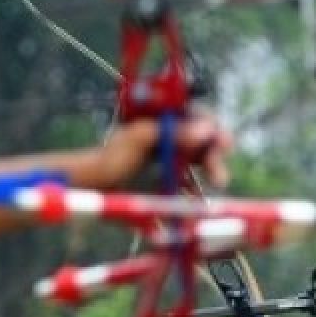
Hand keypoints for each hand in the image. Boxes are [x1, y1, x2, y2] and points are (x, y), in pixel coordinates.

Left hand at [94, 109, 232, 188]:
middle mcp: (168, 135)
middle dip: (213, 154)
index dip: (212, 128)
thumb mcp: (140, 139)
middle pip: (201, 139)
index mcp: (162, 118)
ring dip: (209, 171)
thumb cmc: (110, 157)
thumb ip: (172, 132)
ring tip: (217, 183)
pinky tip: (198, 201)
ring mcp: (168, 157)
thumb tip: (206, 130)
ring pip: (198, 161)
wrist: (92, 186)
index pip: (197, 115)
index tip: (223, 144)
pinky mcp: (166, 179)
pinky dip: (195, 191)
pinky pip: (187, 183)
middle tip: (220, 174)